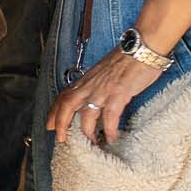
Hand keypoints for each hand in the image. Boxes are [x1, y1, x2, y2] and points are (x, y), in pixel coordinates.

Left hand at [48, 44, 169, 143]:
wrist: (140, 47)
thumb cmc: (126, 59)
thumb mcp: (104, 71)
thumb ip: (96, 84)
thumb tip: (93, 96)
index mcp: (86, 79)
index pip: (64, 96)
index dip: (54, 112)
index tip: (50, 125)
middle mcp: (90, 85)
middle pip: (67, 105)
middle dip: (61, 123)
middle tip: (60, 139)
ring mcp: (103, 90)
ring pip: (87, 114)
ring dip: (87, 131)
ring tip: (91, 143)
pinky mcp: (118, 94)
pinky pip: (110, 116)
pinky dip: (109, 129)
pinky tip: (111, 138)